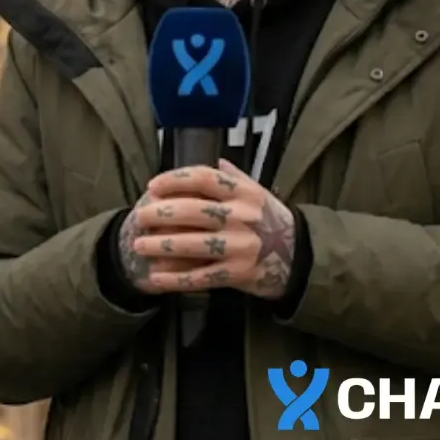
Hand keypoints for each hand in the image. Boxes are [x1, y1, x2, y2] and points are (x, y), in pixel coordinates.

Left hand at [125, 162, 298, 299]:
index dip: (174, 180)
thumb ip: (234, 178)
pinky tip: (156, 276)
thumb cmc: (271, 221)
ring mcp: (240, 247)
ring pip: (194, 244)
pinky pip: (201, 276)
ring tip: (140, 245)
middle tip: (139, 217)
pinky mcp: (237, 274)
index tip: (152, 187)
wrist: (299, 258)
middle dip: (160, 214)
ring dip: (162, 245)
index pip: (203, 179)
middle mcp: (243, 217)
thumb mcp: (259, 194)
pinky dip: (176, 278)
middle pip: (193, 211)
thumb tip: (214, 161)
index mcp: (245, 193)